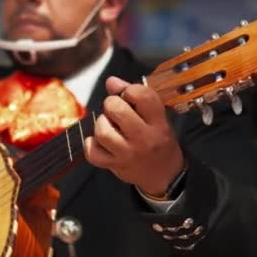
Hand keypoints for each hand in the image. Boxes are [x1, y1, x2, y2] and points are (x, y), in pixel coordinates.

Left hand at [84, 76, 184, 195]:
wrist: (164, 174)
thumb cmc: (158, 139)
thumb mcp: (156, 116)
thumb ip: (135, 96)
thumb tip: (111, 81)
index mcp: (158, 122)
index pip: (141, 95)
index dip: (128, 90)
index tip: (129, 96)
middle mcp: (144, 138)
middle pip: (116, 109)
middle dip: (111, 105)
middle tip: (116, 112)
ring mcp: (128, 153)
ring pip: (102, 130)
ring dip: (101, 124)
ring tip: (109, 126)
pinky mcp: (114, 166)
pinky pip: (92, 152)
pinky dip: (91, 144)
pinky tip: (100, 142)